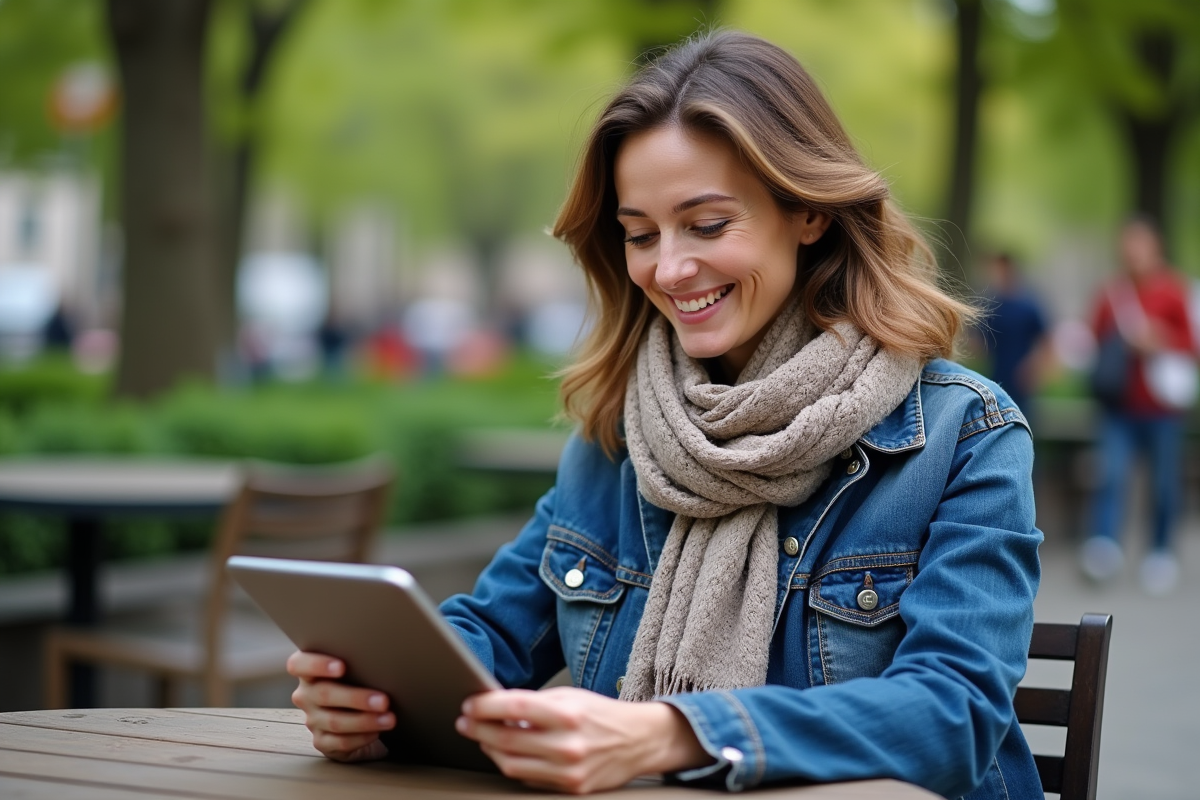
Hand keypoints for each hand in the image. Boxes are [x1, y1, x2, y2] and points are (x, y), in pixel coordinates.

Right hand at [287, 650, 393, 762]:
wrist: (357, 714)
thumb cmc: (358, 681)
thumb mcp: (354, 668)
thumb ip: (357, 662)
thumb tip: (383, 658)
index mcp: (309, 672)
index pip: (299, 664)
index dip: (317, 665)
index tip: (341, 667)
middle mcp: (306, 695)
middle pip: (324, 694)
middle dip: (356, 698)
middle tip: (383, 700)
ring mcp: (312, 719)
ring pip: (334, 721)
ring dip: (364, 720)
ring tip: (388, 718)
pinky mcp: (322, 741)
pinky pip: (340, 742)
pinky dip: (361, 737)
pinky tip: (377, 732)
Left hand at [455, 686, 710, 793]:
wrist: (639, 741)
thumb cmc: (601, 714)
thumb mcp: (570, 697)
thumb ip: (534, 703)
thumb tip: (495, 705)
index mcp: (567, 713)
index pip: (513, 707)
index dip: (485, 706)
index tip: (469, 705)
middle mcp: (567, 743)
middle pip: (506, 739)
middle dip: (478, 729)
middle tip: (465, 722)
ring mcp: (568, 770)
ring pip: (512, 765)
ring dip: (491, 750)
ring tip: (483, 738)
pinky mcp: (570, 788)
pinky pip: (529, 779)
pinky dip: (514, 765)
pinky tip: (508, 753)